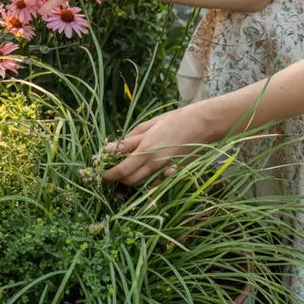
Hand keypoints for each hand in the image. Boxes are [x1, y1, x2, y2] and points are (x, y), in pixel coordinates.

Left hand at [102, 100, 225, 186]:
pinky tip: (143, 174)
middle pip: (129, 179)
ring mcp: (165, 168)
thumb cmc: (177, 120)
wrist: (203, 125)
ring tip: (125, 173)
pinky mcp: (175, 172)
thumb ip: (134, 135)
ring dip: (130, 180)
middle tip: (110, 173)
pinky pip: (156, 183)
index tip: (101, 170)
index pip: (122, 167)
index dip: (109, 172)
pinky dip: (147, 182)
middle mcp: (154, 161)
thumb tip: (119, 144)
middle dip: (117, 178)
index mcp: (146, 147)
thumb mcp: (152, 122)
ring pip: (141, 183)